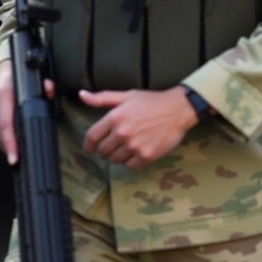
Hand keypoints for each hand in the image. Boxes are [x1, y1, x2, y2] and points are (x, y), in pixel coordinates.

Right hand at [0, 63, 54, 165]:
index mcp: (3, 93)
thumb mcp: (36, 77)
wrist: (5, 69)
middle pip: (0, 132)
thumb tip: (50, 89)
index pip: (6, 122)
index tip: (14, 156)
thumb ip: (46, 85)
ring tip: (17, 156)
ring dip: (6, 145)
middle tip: (18, 160)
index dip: (10, 142)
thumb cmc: (22, 75)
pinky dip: (2, 140)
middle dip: (9, 148)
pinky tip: (11, 146)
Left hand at [80, 86, 197, 169]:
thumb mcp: (127, 96)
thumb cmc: (153, 101)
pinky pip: (130, 166)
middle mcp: (122, 133)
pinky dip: (131, 161)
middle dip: (107, 148)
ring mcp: (135, 146)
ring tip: (128, 148)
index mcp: (115, 118)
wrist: (179, 109)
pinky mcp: (146, 155)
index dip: (88, 145)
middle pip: (103, 151)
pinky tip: (137, 152)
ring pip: (115, 160)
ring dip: (119, 156)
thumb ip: (102, 98)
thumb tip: (82, 95)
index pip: (92, 137)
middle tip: (116, 144)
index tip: (90, 149)